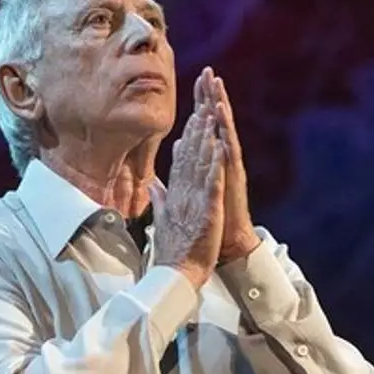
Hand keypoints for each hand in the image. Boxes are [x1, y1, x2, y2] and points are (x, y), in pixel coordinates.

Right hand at [150, 107, 225, 287]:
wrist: (177, 272)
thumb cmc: (173, 249)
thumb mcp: (163, 218)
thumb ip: (159, 198)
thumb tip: (154, 183)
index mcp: (176, 194)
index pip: (182, 159)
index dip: (188, 136)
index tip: (194, 115)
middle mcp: (182, 192)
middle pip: (190, 154)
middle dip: (197, 127)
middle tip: (203, 102)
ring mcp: (193, 200)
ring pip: (199, 164)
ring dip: (205, 138)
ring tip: (210, 114)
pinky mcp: (206, 211)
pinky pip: (211, 184)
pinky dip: (214, 165)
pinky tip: (219, 148)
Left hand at [196, 67, 259, 260]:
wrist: (227, 240)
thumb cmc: (211, 215)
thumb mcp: (192, 187)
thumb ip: (185, 165)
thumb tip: (178, 148)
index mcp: (211, 159)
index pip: (204, 125)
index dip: (200, 103)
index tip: (196, 80)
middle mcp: (223, 158)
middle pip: (216, 122)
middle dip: (212, 97)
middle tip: (209, 72)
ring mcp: (229, 166)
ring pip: (225, 132)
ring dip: (221, 110)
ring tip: (217, 87)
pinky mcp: (234, 176)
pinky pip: (229, 152)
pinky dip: (225, 134)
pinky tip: (222, 120)